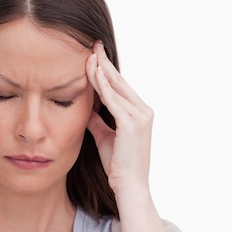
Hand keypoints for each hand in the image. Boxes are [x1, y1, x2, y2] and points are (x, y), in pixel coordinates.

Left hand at [86, 41, 153, 194]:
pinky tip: (92, 75)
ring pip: (116, 87)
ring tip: (89, 55)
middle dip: (105, 63)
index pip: (121, 86)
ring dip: (101, 71)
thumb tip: (88, 111)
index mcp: (139, 113)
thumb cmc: (118, 165)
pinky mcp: (131, 124)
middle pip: (120, 81)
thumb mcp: (105, 138)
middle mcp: (143, 111)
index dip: (107, 71)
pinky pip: (113, 100)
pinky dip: (102, 86)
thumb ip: (98, 123)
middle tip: (93, 46)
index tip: (95, 56)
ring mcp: (139, 117)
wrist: (129, 185)